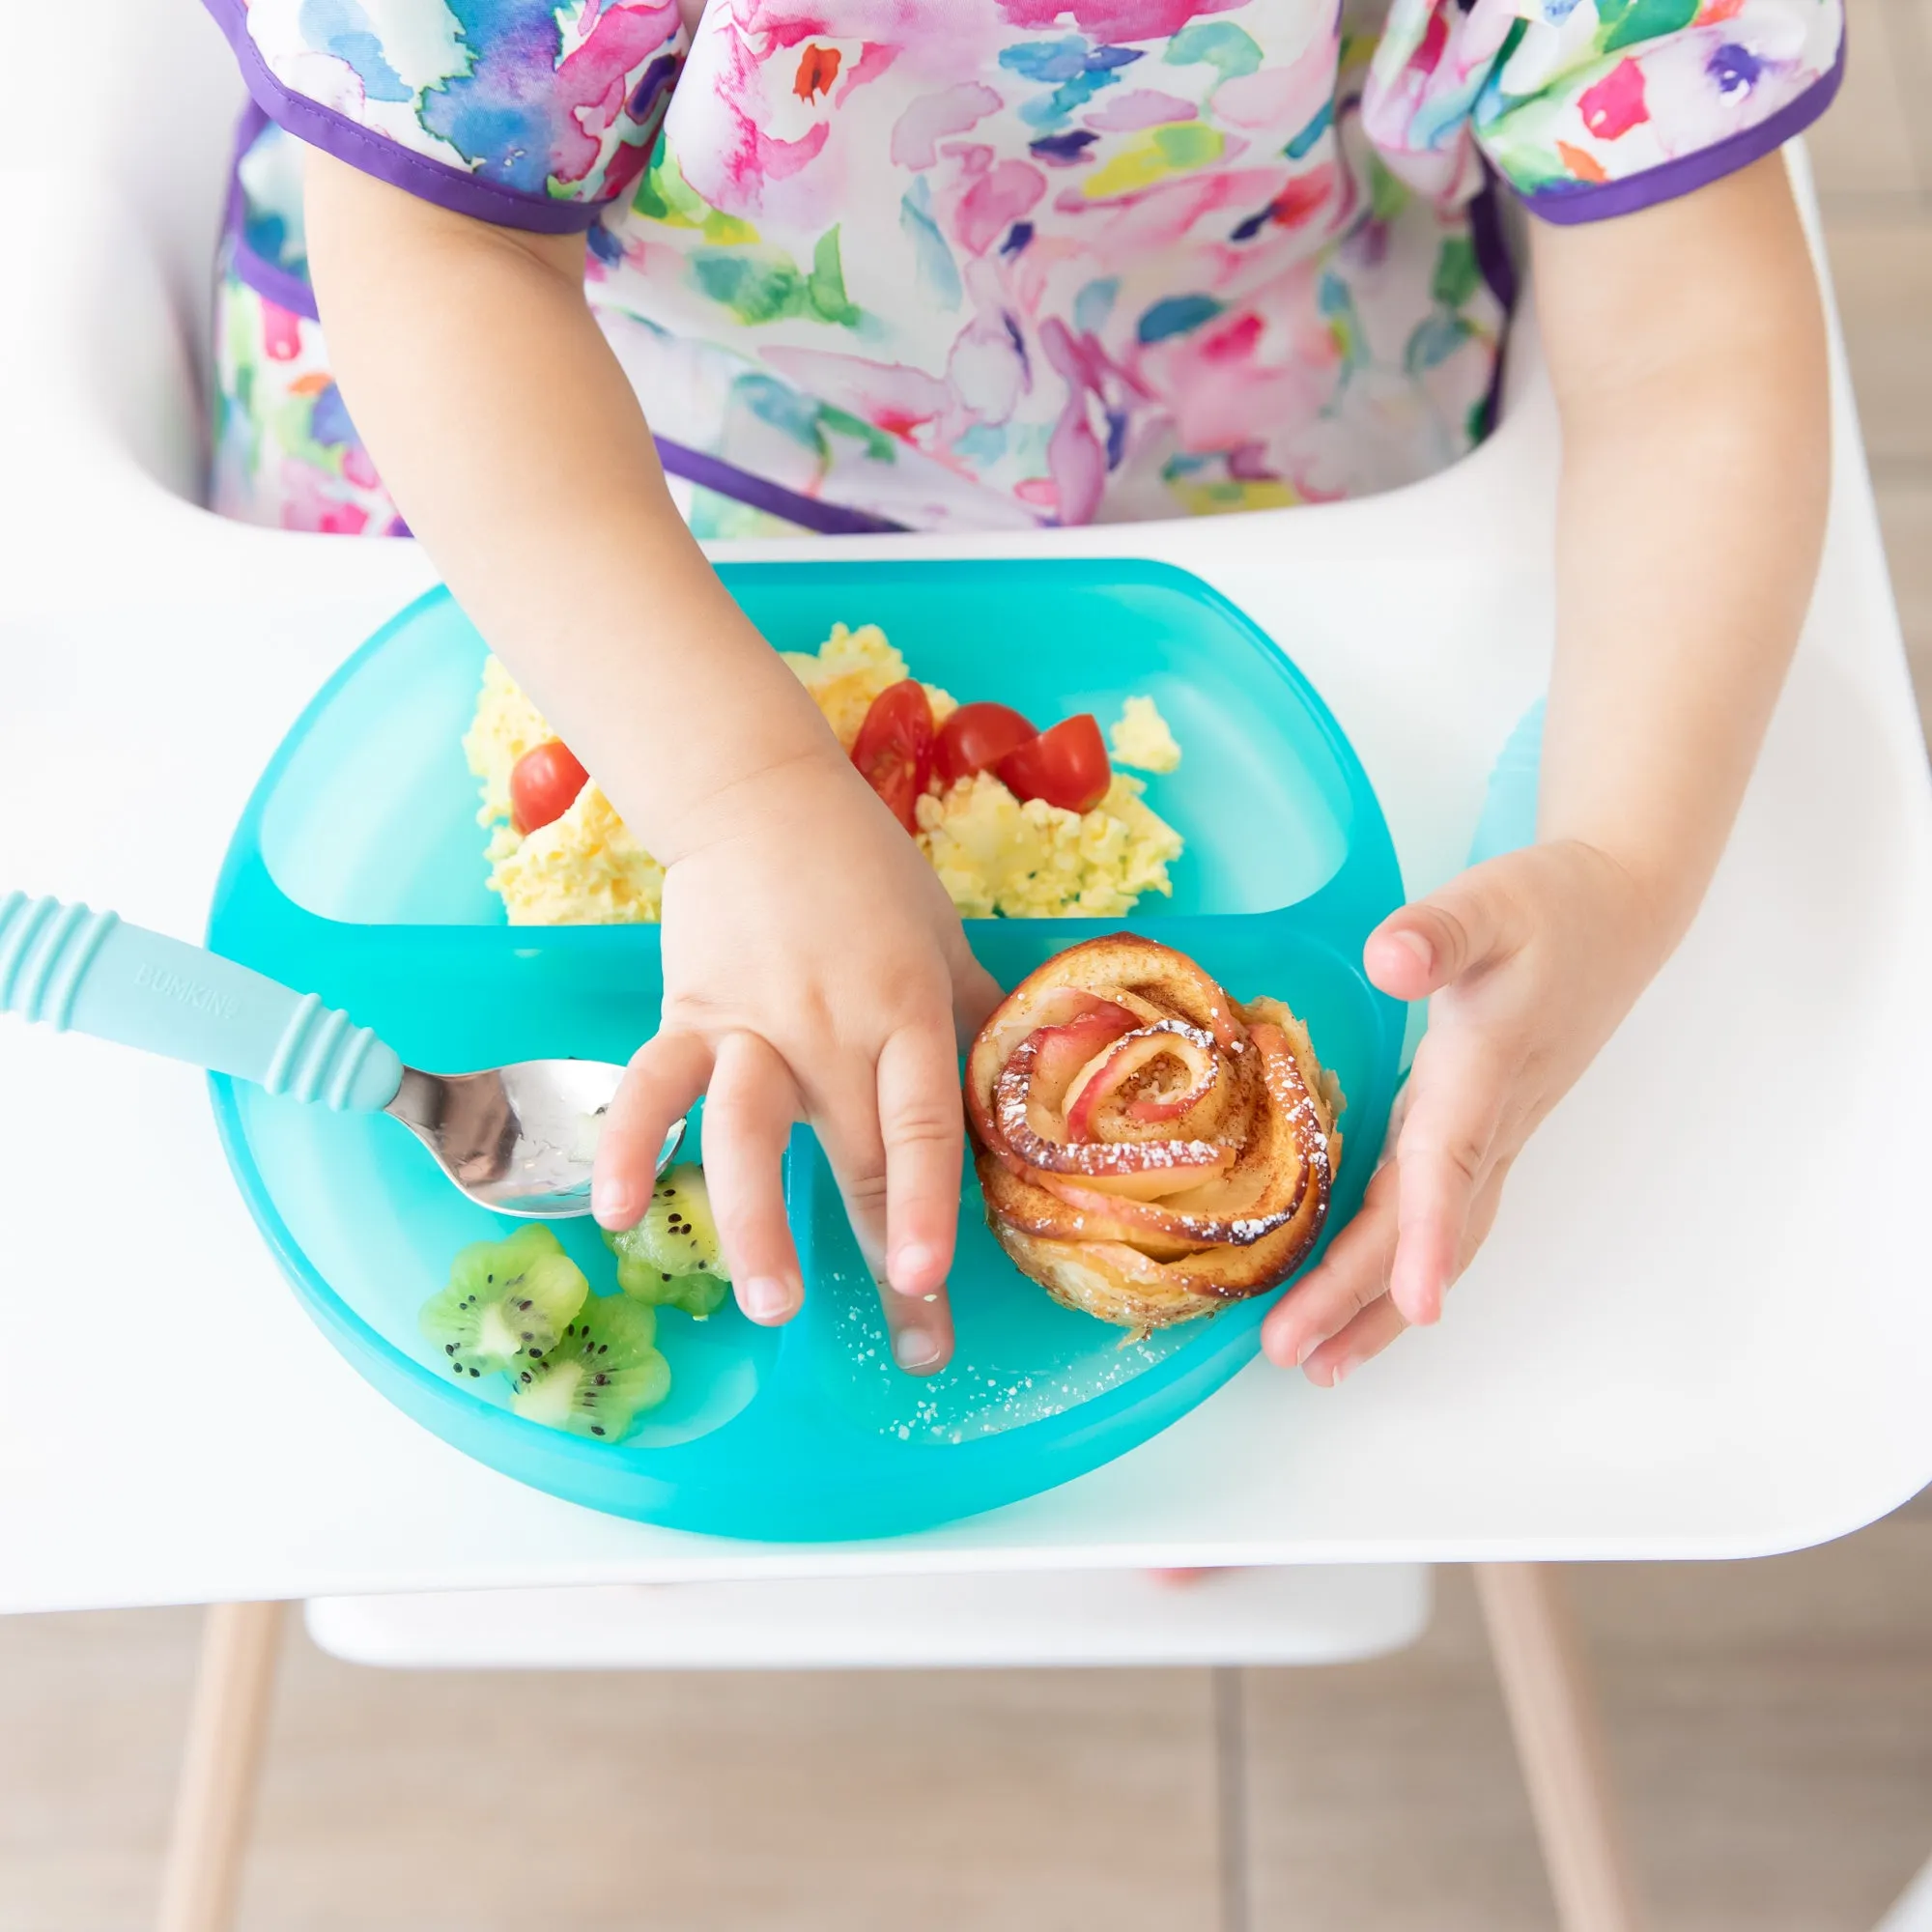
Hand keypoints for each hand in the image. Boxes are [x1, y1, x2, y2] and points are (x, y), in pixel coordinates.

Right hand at [590, 750, 1000, 1374]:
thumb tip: (1023, 1094)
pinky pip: (653, 1086)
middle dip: (879, 1258)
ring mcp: (754, 1026)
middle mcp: (833, 1029)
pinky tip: (617, 1215)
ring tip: (767, 1303)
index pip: (922, 1123)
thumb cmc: (869, 874)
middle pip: (854, 1155)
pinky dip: (629, 1146)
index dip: (926, 1203)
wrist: (760, 800)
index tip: (929, 1280)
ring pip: (749, 1133)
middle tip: (910, 1346)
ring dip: (755, 1222)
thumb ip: (974, 1022)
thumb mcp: (945, 940)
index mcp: (905, 1011)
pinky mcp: (689, 1016)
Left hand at [1261, 840, 1666, 1385]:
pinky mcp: (1478, 1131)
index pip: (1452, 1162)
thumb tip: (1391, 958)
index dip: (1431, 1234)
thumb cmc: (1552, 906)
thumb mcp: (1491, 901)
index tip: (1416, 1304)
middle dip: (1359, 1297)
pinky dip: (1398, 1264)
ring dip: (1378, 1304)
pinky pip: (1435, 1215)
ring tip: (1321, 1364)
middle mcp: (1488, 1120)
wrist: (1618, 915)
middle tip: (1291, 1356)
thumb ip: (1440, 931)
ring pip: (1436, 1236)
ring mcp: (1488, 1134)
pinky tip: (1358, 1297)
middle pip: (1424, 1225)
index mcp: (1484, 1071)